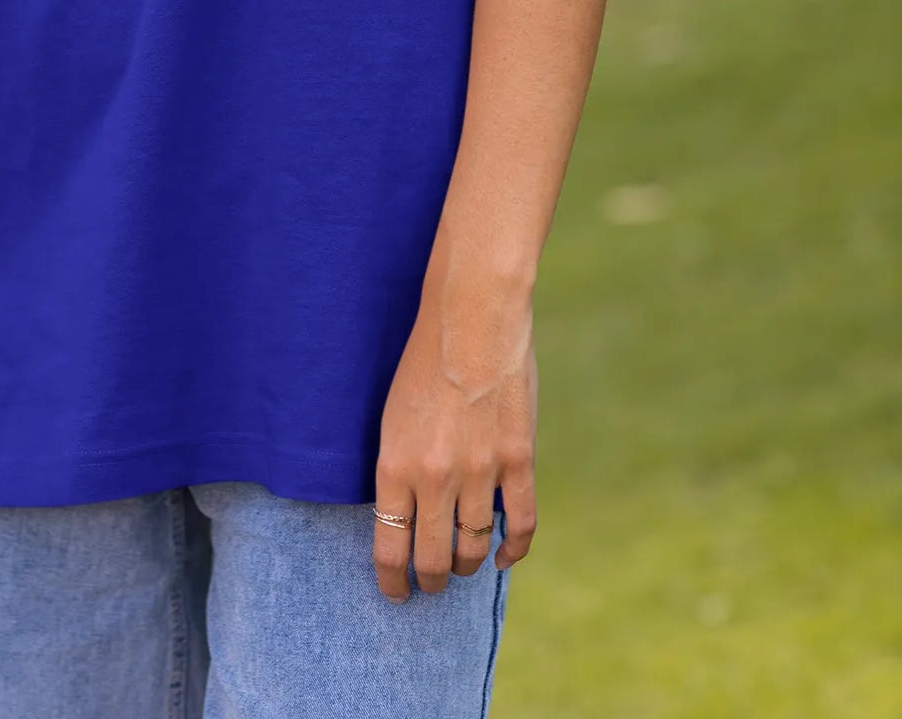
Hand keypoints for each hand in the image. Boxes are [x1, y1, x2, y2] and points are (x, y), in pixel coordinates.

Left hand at [372, 268, 537, 600]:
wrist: (470, 318)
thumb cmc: (423, 360)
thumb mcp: (392, 416)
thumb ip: (398, 469)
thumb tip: (403, 516)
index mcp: (395, 465)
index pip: (389, 547)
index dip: (392, 580)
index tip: (395, 592)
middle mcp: (435, 477)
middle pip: (433, 559)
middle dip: (430, 580)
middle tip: (429, 582)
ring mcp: (480, 471)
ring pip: (473, 548)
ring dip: (466, 564)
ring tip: (461, 564)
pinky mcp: (518, 459)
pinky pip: (520, 524)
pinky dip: (512, 549)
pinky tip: (501, 556)